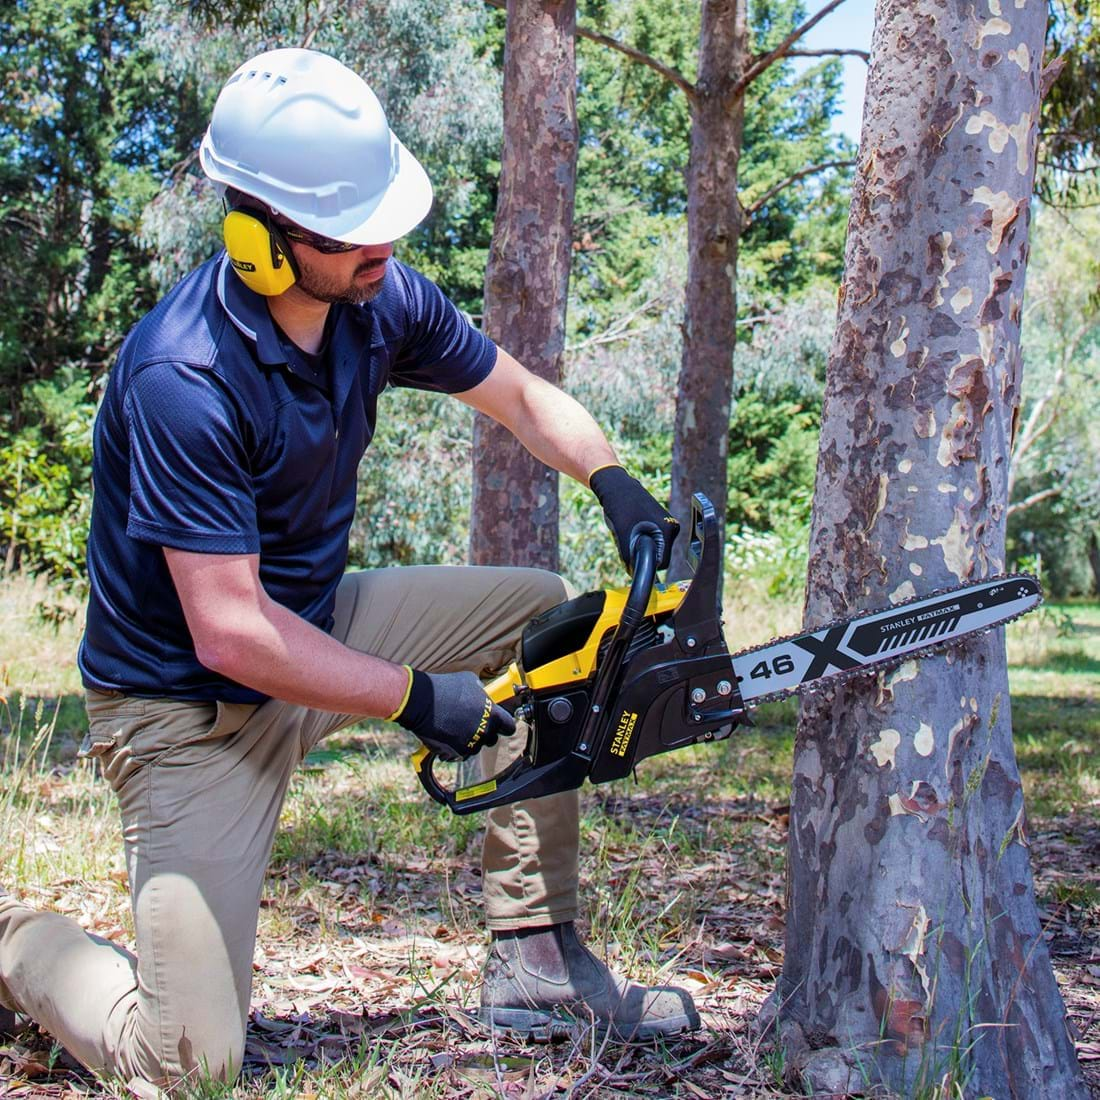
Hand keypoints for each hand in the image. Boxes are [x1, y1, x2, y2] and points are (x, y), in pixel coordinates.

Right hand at [391, 668, 514, 760]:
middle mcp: (485, 731)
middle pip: (492, 738)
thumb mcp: (469, 681)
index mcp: (492, 714)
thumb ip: (480, 691)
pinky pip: (461, 752)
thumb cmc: (445, 688)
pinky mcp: (457, 751)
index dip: (504, 725)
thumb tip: (482, 694)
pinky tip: (447, 734)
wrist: (422, 701)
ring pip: (476, 746)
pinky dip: (455, 746)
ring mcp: (472, 743)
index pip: (509, 726)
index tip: (499, 724)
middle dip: (484, 732)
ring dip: (469, 739)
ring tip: (455, 726)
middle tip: (471, 722)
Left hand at [589, 465, 678, 570]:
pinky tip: (631, 525)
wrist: (618, 486)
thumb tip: (631, 571)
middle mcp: (672, 527)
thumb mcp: (623, 535)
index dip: (647, 564)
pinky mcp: (661, 520)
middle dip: (644, 552)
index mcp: (669, 530)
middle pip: (660, 555)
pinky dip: (642, 536)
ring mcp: (667, 523)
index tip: (634, 557)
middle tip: (628, 540)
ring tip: (629, 530)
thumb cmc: (620, 506)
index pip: (662, 562)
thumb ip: (629, 556)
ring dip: (642, 544)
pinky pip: (653, 537)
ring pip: (656, 547)